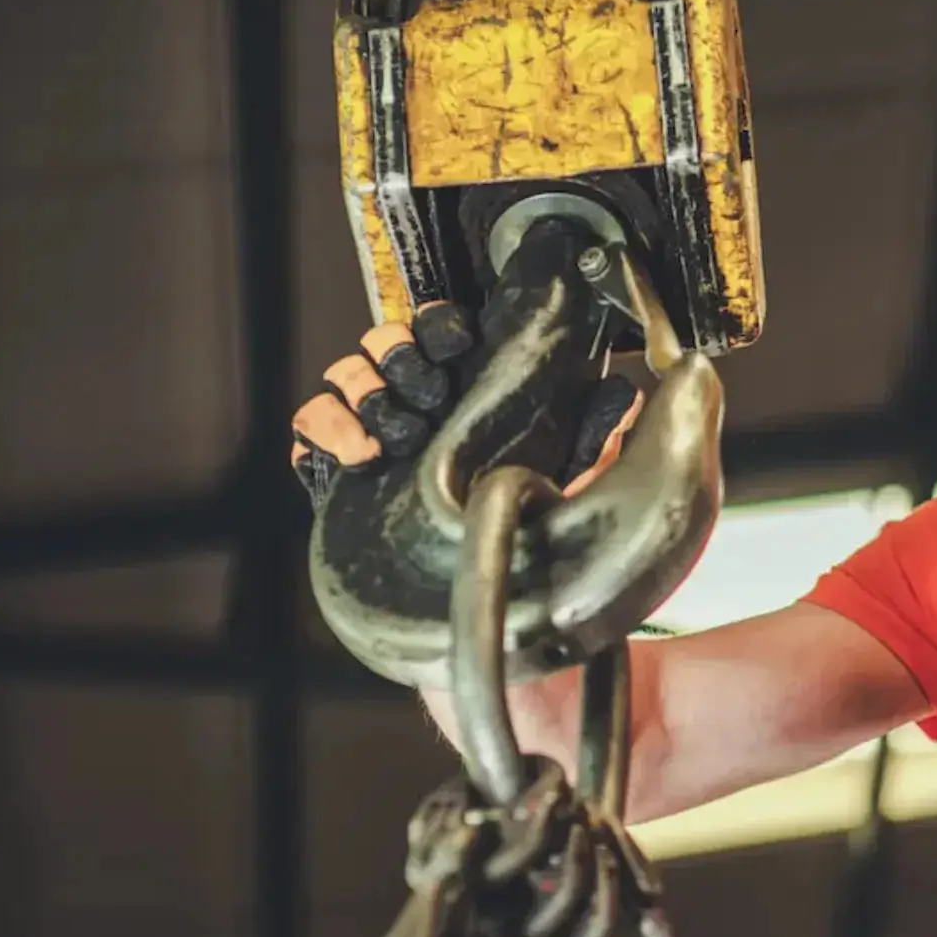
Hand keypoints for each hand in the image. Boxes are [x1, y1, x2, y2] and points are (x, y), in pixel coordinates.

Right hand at [289, 300, 643, 509]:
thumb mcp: (565, 474)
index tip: (459, 343)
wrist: (469, 609)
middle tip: (426, 393)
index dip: (441, 327)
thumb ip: (589, 432)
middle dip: (400, 357)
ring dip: (364, 391)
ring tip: (391, 435)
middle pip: (387, 344)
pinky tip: (358, 456)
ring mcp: (375, 434)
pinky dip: (329, 430)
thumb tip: (624, 391)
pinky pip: (312, 428)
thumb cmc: (519, 527)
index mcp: (467, 391)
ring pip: (347, 376)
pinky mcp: (339, 472)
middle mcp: (417, 404)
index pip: (440, 329)